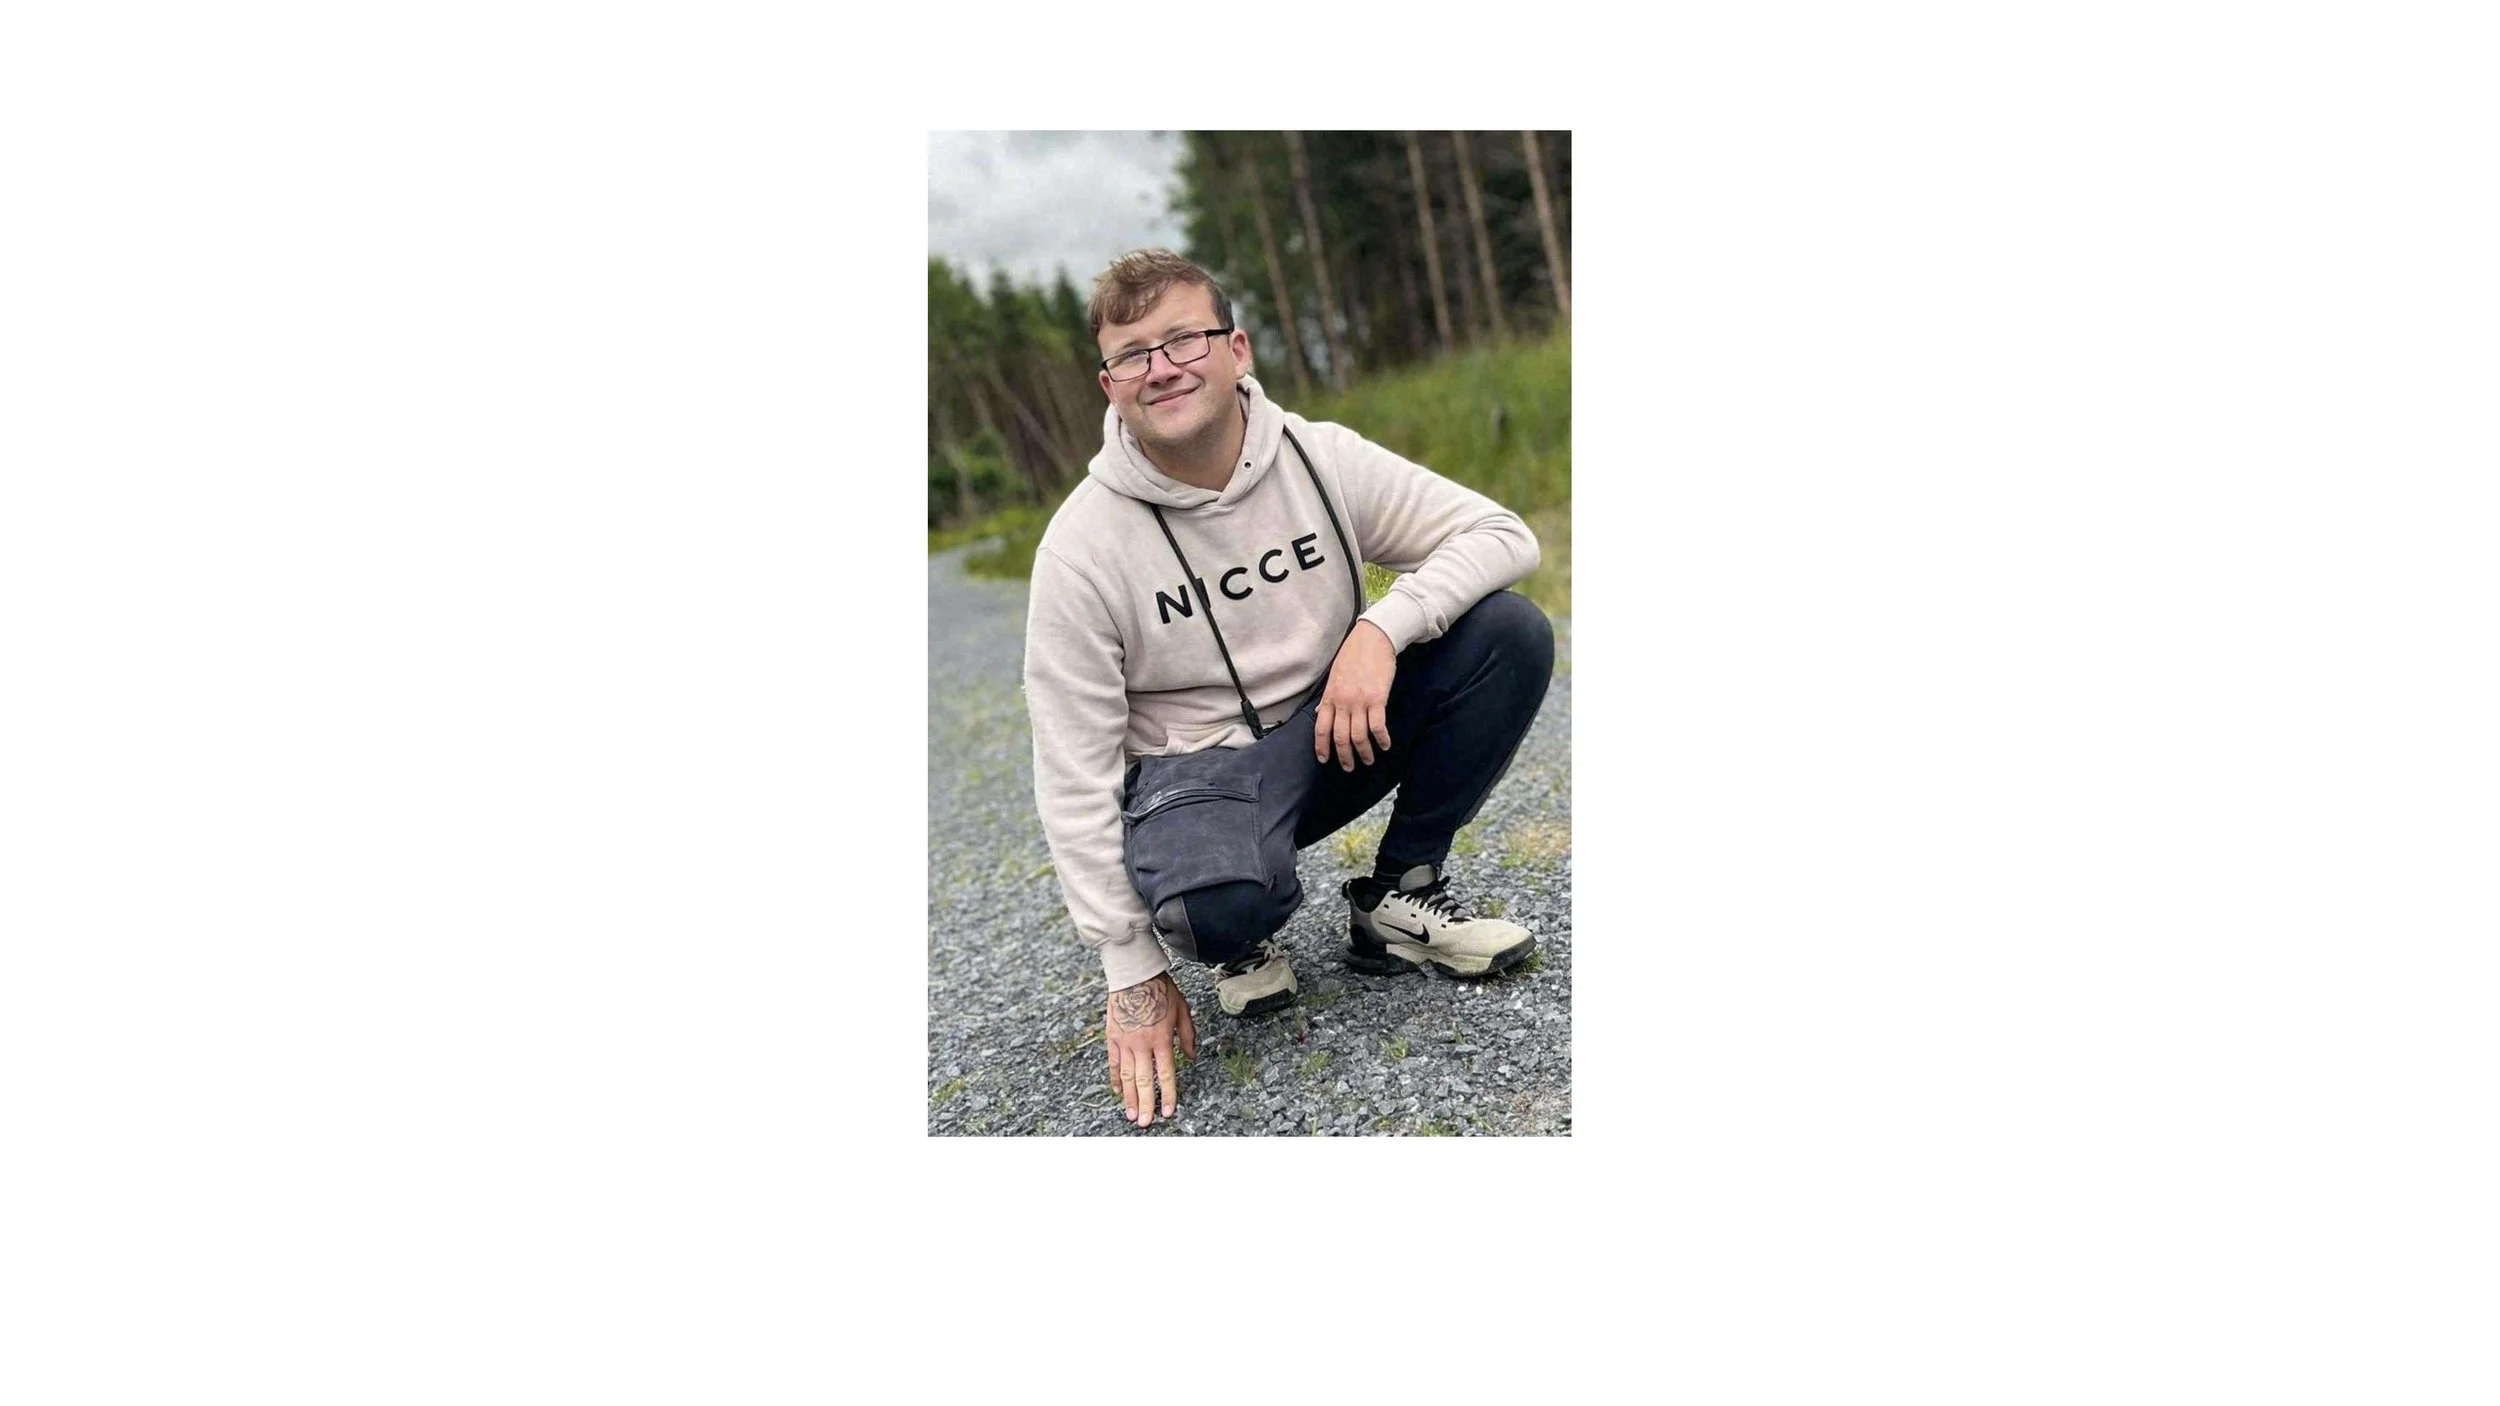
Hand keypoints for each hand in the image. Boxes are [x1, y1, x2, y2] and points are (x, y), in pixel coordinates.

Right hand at [1105, 971, 1195, 1127]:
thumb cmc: (1161, 990)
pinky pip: (1113, 1063)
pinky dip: (1116, 1079)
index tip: (1168, 1112)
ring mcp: (1125, 1042)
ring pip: (1127, 1076)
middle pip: (1145, 1081)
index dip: (1168, 1095)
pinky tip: (1118, 1093)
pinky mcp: (1112, 1037)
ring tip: (1131, 1115)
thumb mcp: (1182, 1010)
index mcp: (1162, 1039)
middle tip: (1145, 1123)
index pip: (1166, 1074)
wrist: (1134, 974)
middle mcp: (1143, 1044)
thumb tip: (1191, 1057)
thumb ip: (1188, 1035)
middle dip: (1146, 1104)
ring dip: (1130, 1097)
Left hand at [1316, 620, 1395, 771]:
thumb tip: (1319, 712)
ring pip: (1358, 736)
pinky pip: (1377, 726)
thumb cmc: (1354, 655)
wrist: (1373, 638)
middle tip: (1349, 767)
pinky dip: (1381, 739)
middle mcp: (1342, 702)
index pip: (1321, 728)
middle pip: (1340, 737)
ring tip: (1369, 760)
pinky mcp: (1377, 699)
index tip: (1325, 759)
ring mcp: (1359, 701)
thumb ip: (1328, 697)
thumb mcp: (1334, 676)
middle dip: (1345, 756)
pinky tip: (1385, 745)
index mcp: (1330, 697)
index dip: (1322, 747)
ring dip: (1364, 752)